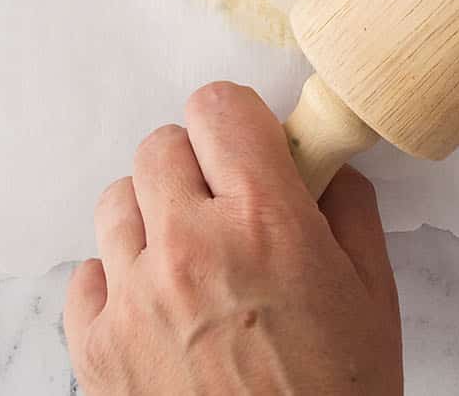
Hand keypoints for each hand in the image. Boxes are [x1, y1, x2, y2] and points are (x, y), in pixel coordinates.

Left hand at [64, 82, 402, 394]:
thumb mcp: (372, 294)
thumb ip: (346, 210)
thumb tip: (323, 164)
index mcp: (265, 221)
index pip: (217, 106)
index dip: (238, 123)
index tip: (252, 150)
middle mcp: (190, 247)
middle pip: (161, 147)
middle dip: (197, 166)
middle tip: (226, 207)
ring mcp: (135, 300)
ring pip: (117, 202)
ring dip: (153, 218)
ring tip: (190, 259)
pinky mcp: (96, 351)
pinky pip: (86, 274)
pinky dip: (117, 281)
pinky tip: (157, 308)